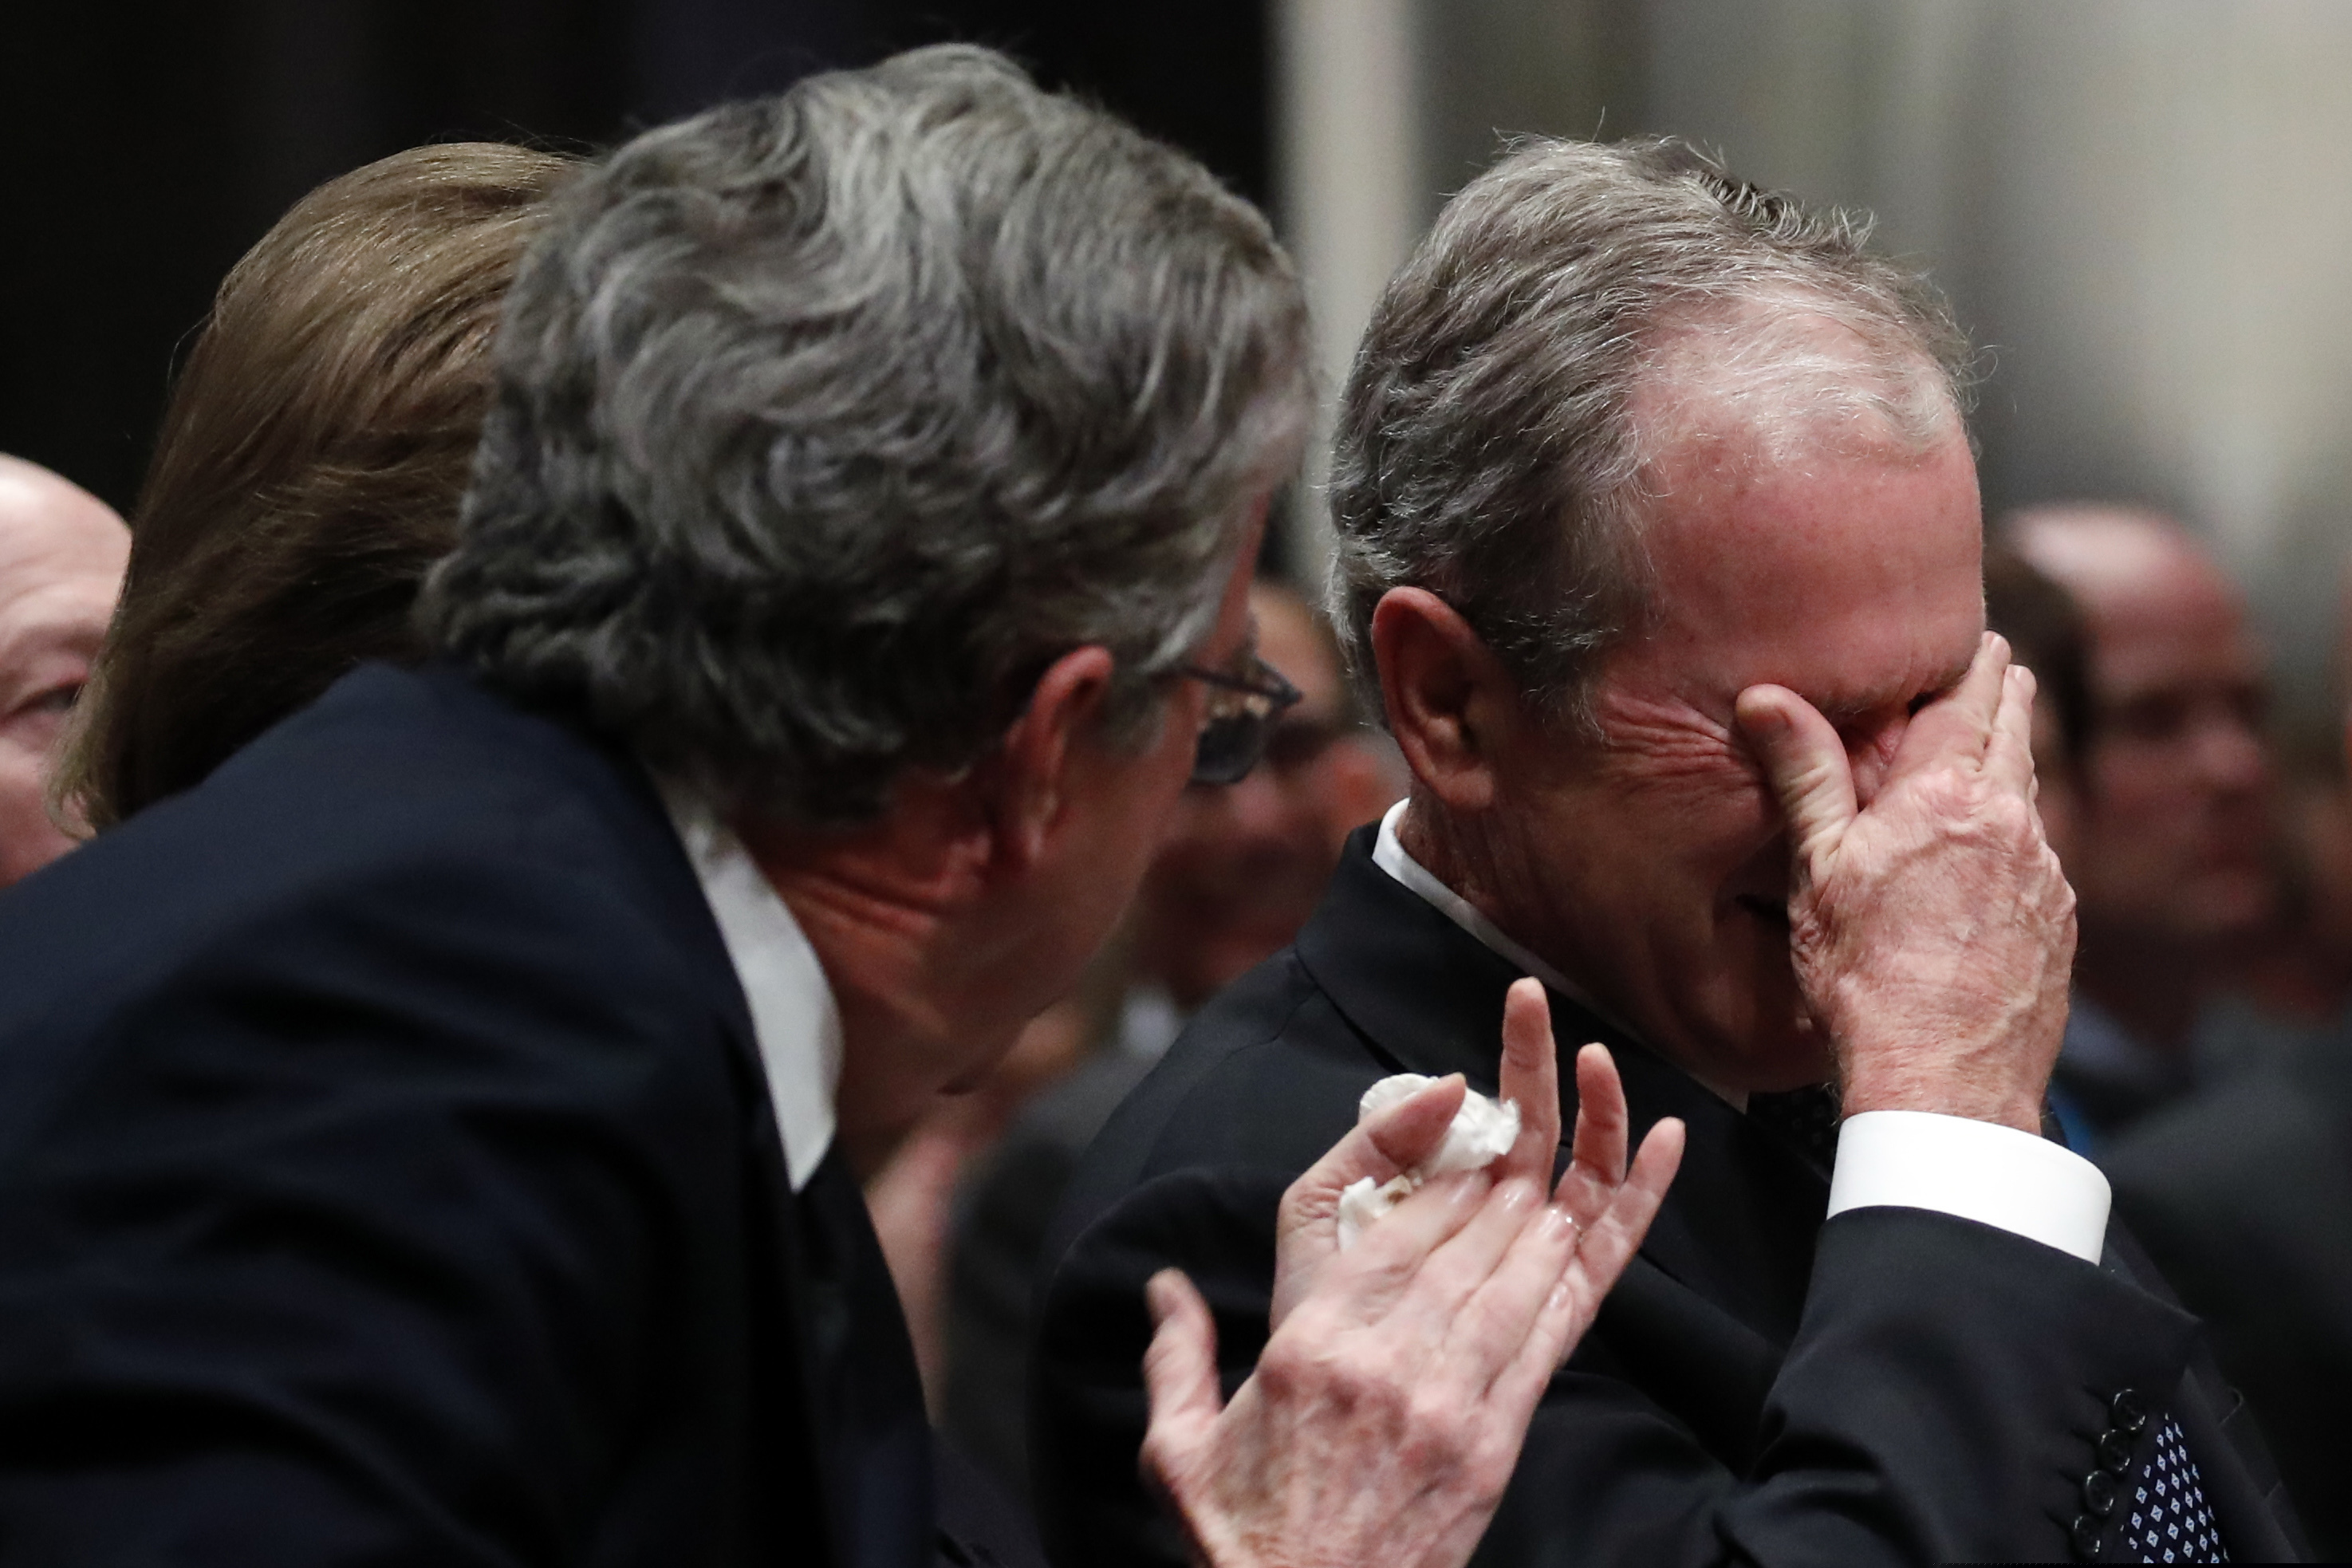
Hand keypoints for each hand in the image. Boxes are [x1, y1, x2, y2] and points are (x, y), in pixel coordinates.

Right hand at [1140, 979, 1684, 1567]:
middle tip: (1537, 1059)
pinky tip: (1637, 1170)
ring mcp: (1455, 1394)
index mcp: (1309, 1338)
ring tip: (1582, 1090)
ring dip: (1553, 1172)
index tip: (1463, 1095)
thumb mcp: (1179, 1446)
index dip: (1436, 1142)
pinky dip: (1605, 1238)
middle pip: (1466, 1216)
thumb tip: (1163, 1287)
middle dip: (1507, 1129)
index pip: (1391, 1212)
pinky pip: (1564, 1318)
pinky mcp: (1499, 1435)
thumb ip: (1176, 1352)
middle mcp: (1389, 1352)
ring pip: (1520, 1253)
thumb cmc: (1241, 1538)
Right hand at [1736, 632, 2075, 1132]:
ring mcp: (2044, 872)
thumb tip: (1766, 695)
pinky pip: (2039, 856)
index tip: (1976, 637)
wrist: (1946, 1078)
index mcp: (1946, 795)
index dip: (1970, 662)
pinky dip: (2016, 836)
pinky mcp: (2059, 920)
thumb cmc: (1866, 978)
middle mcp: (2011, 821)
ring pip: (2031, 793)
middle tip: (1998, 668)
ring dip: (2011, 765)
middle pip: (2016, 730)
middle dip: (2003, 695)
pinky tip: (1992, 856)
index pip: (1968, 698)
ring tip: (1993, 752)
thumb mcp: (1819, 869)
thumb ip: (1805, 775)